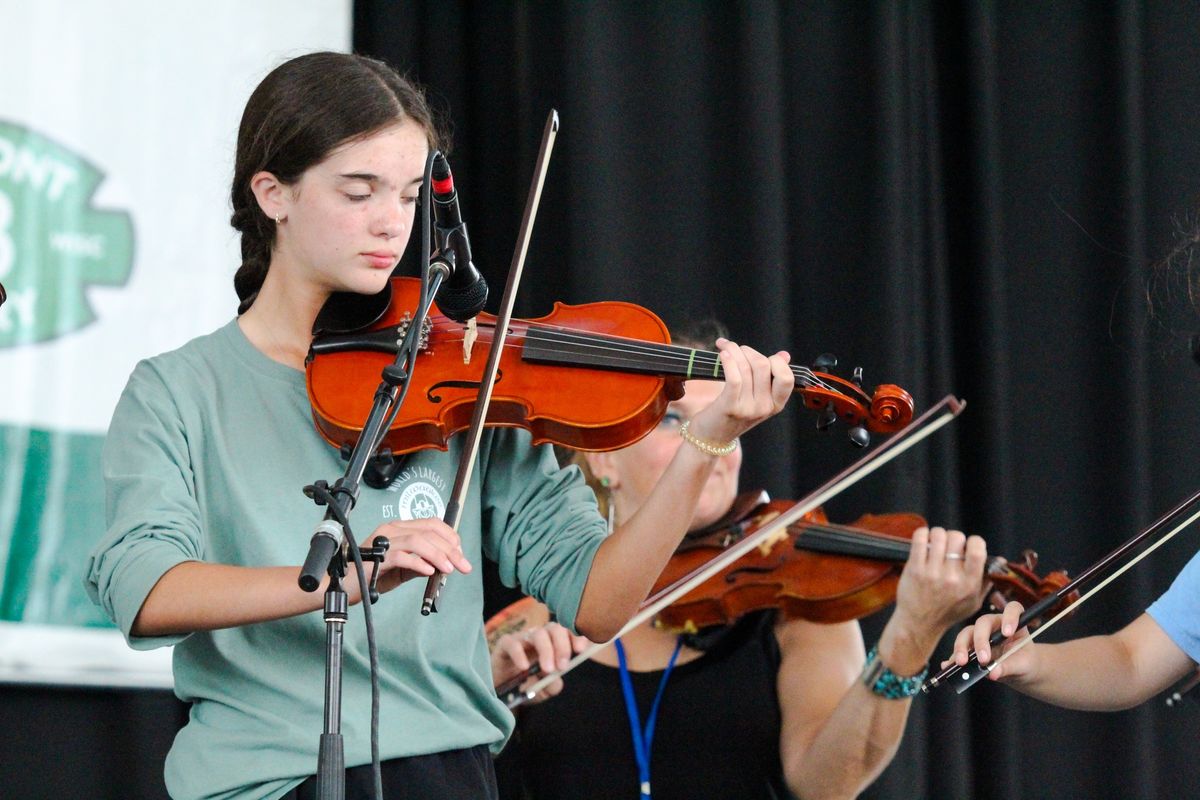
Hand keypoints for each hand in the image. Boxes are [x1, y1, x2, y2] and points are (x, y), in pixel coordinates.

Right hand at [348, 519, 471, 601]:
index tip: (461, 554)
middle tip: (463, 566)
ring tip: (449, 569)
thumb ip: (422, 563)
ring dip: (438, 555)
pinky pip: (401, 556)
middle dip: (450, 549)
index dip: (450, 537)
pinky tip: (429, 571)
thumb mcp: (403, 569)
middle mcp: (392, 529)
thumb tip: (445, 564)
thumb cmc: (370, 574)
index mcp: (400, 528)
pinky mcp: (376, 557)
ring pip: (418, 540)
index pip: (432, 524)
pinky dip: (418, 563)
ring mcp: (383, 541)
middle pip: (429, 532)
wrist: (343, 585)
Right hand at [491, 622, 590, 703]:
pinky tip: (524, 667)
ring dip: (546, 650)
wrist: (500, 691)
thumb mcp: (543, 690)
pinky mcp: (505, 644)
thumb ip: (552, 685)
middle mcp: (540, 637)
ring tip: (547, 669)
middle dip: (562, 646)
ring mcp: (523, 638)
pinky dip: (520, 654)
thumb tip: (556, 678)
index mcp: (553, 644)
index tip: (581, 650)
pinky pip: (513, 643)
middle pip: (555, 629)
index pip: (568, 632)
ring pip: (538, 634)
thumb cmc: (526, 686)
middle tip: (563, 666)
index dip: (576, 637)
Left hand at [684, 338, 793, 445]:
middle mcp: (765, 408)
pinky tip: (723, 354)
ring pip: (746, 368)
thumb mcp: (756, 398)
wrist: (711, 438)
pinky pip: (734, 377)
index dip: (775, 361)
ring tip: (725, 347)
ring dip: (734, 351)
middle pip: (763, 366)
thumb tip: (784, 356)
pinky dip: (728, 361)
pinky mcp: (730, 407)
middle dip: (748, 351)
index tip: (758, 355)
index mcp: (776, 405)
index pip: (787, 377)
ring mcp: (748, 409)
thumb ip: (771, 378)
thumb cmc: (733, 413)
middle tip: (736, 349)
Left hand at [878, 526, 988, 672]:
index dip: (975, 541)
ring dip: (938, 535)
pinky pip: (919, 539)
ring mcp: (931, 572)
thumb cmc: (948, 611)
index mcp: (969, 584)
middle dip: (954, 538)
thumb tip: (1001, 561)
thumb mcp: (974, 601)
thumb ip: (986, 580)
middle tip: (950, 546)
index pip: (977, 550)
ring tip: (937, 544)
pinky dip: (922, 534)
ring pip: (938, 535)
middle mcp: (951, 578)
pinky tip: (924, 541)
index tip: (969, 545)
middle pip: (956, 537)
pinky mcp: (914, 569)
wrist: (920, 623)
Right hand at [942, 600, 1034, 682]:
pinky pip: (959, 651)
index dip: (1010, 617)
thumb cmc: (1025, 662)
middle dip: (980, 640)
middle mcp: (994, 626)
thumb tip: (992, 672)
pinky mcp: (970, 649)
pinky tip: (949, 666)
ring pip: (967, 634)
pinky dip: (953, 658)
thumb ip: (1009, 667)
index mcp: (1012, 624)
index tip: (1008, 633)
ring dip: (962, 647)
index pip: (1012, 610)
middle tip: (983, 659)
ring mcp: (979, 636)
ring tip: (961, 663)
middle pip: (982, 623)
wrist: (1019, 671)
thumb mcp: (1023, 665)